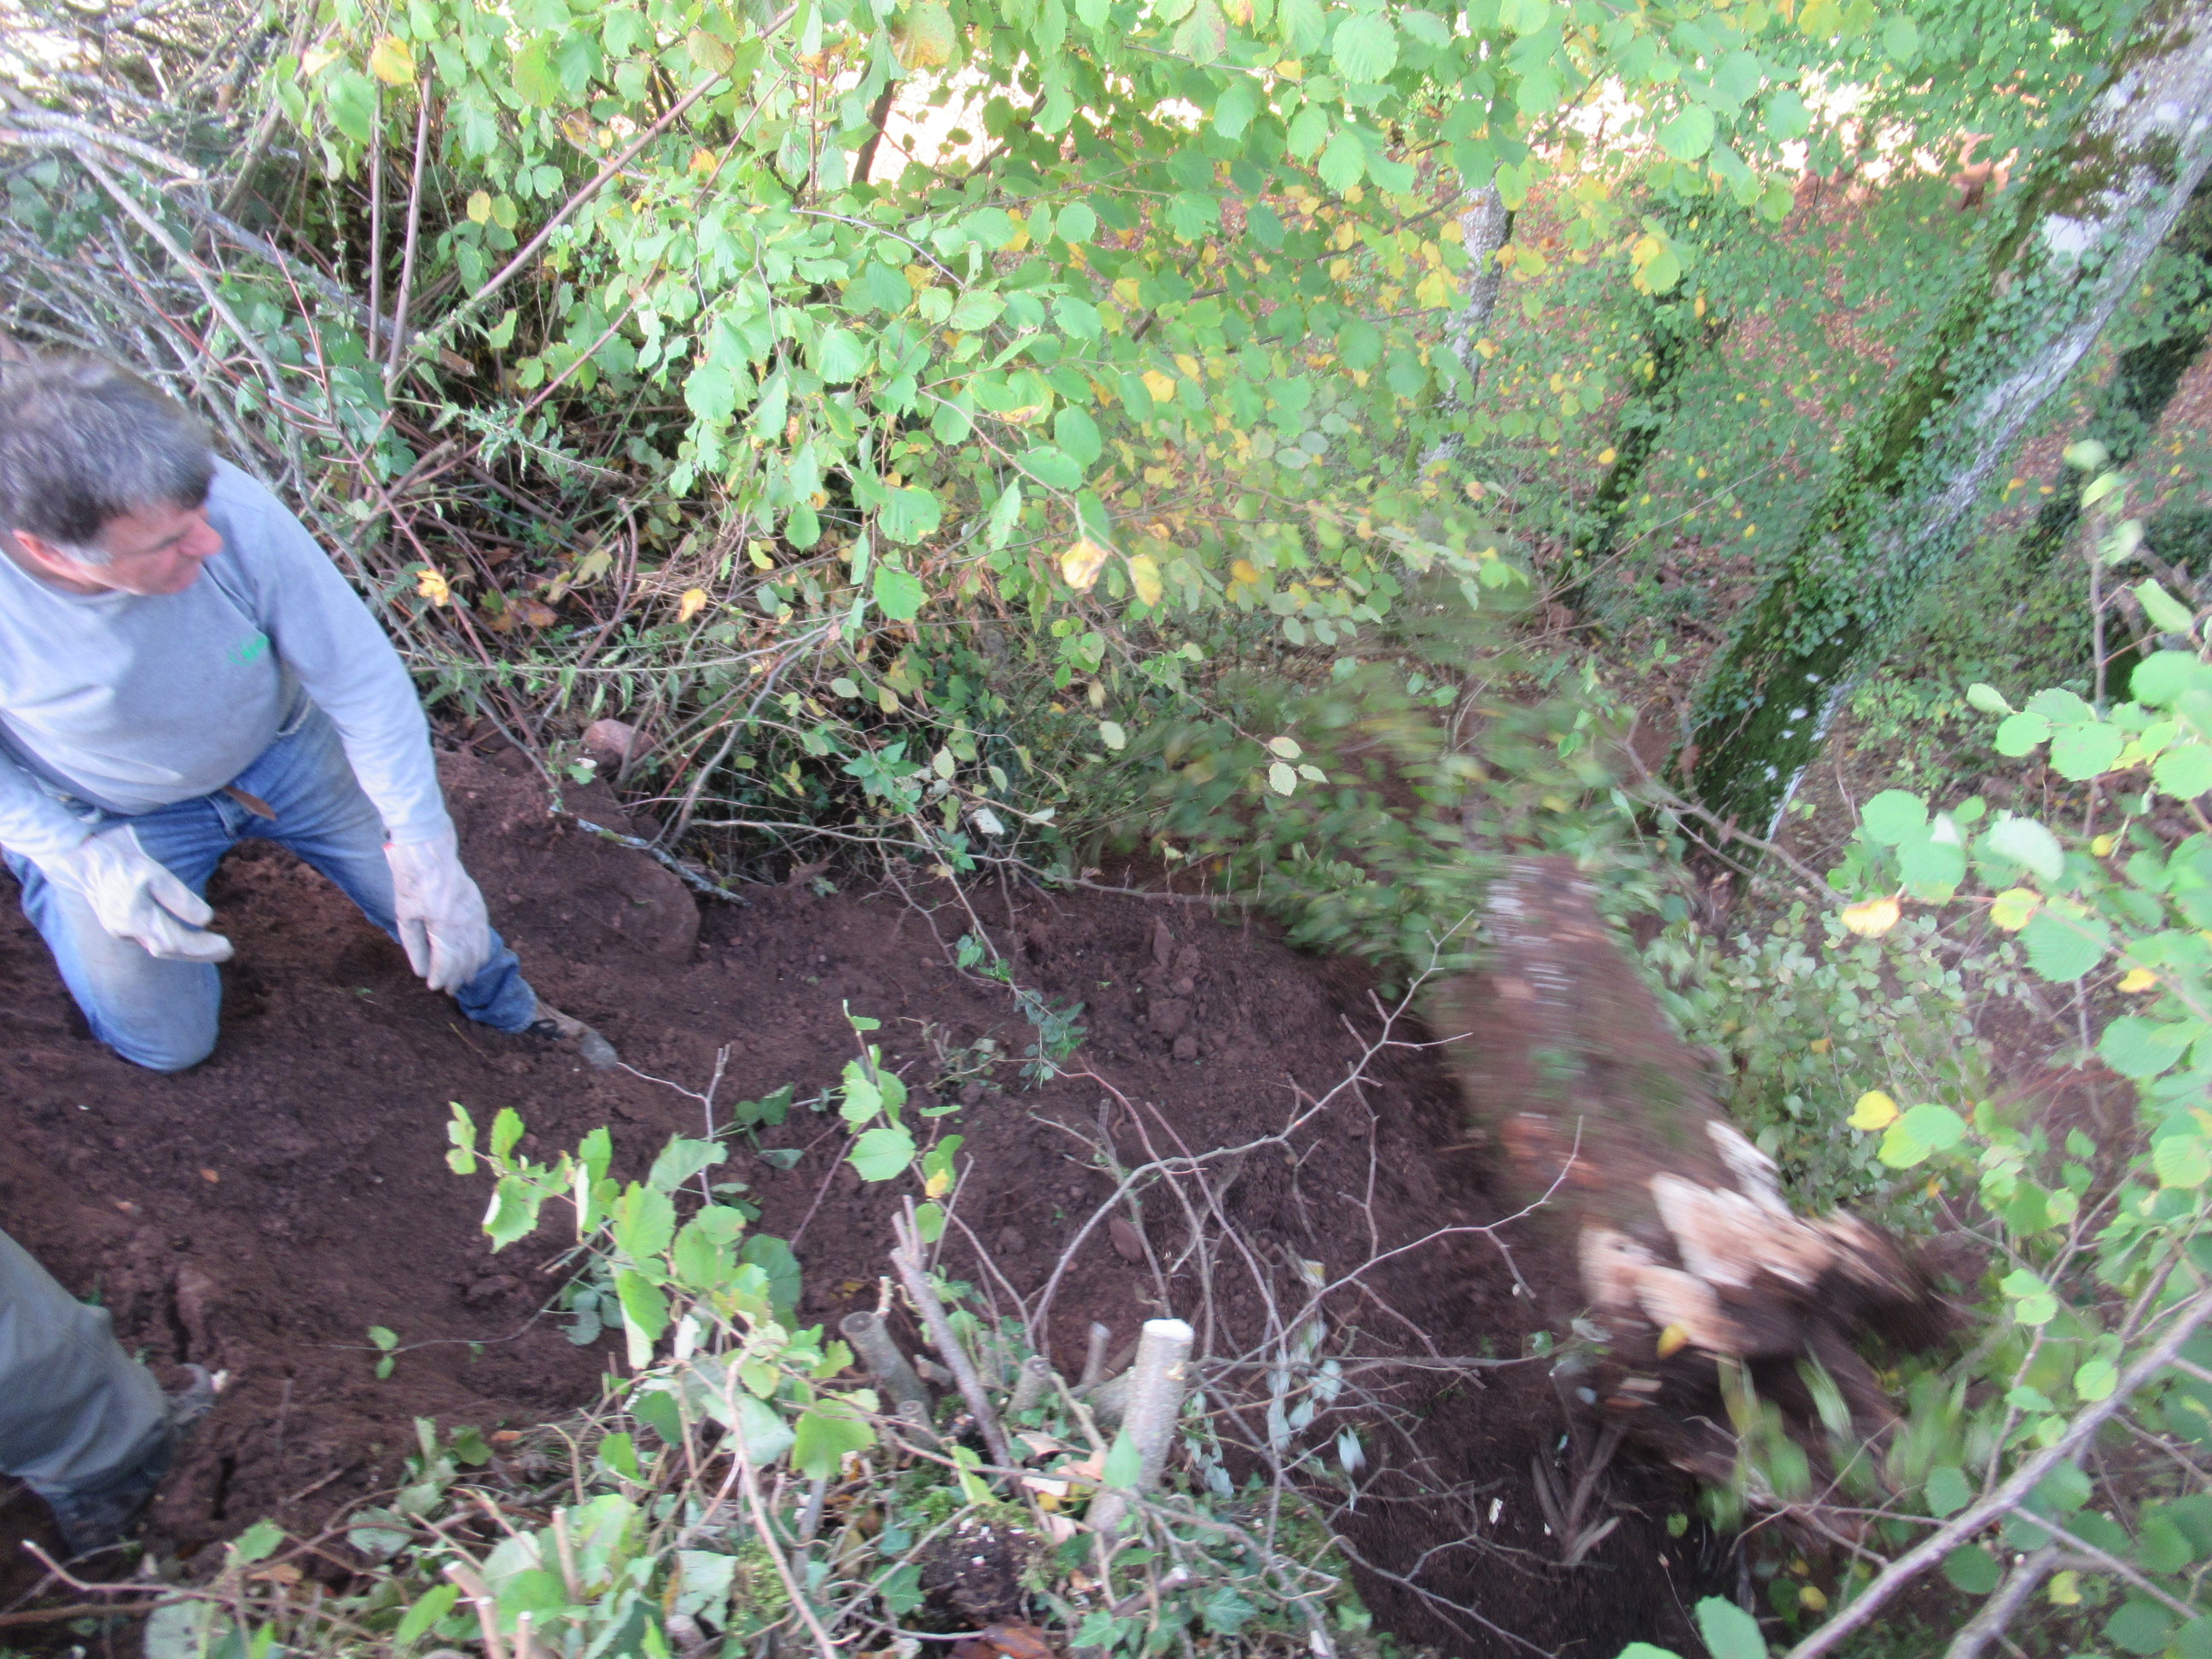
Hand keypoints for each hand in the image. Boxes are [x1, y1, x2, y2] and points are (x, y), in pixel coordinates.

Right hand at [39, 826, 231, 962]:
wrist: (84, 860)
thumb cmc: (123, 863)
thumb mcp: (155, 874)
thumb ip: (180, 899)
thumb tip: (205, 920)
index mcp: (136, 920)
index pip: (176, 942)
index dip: (203, 947)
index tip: (227, 945)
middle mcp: (127, 932)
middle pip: (169, 950)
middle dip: (199, 953)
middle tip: (226, 950)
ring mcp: (120, 931)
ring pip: (158, 947)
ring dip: (186, 951)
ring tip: (212, 950)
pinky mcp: (118, 926)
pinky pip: (149, 941)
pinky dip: (171, 944)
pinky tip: (184, 941)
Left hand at [385, 829, 492, 992]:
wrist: (430, 853)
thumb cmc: (412, 882)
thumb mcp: (405, 915)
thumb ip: (414, 946)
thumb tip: (421, 971)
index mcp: (444, 926)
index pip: (447, 961)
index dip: (441, 977)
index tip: (435, 987)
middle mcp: (464, 923)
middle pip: (465, 959)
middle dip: (457, 976)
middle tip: (449, 990)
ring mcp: (475, 914)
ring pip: (478, 949)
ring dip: (471, 967)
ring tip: (464, 980)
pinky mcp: (479, 907)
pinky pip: (484, 935)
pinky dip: (481, 951)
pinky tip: (477, 959)